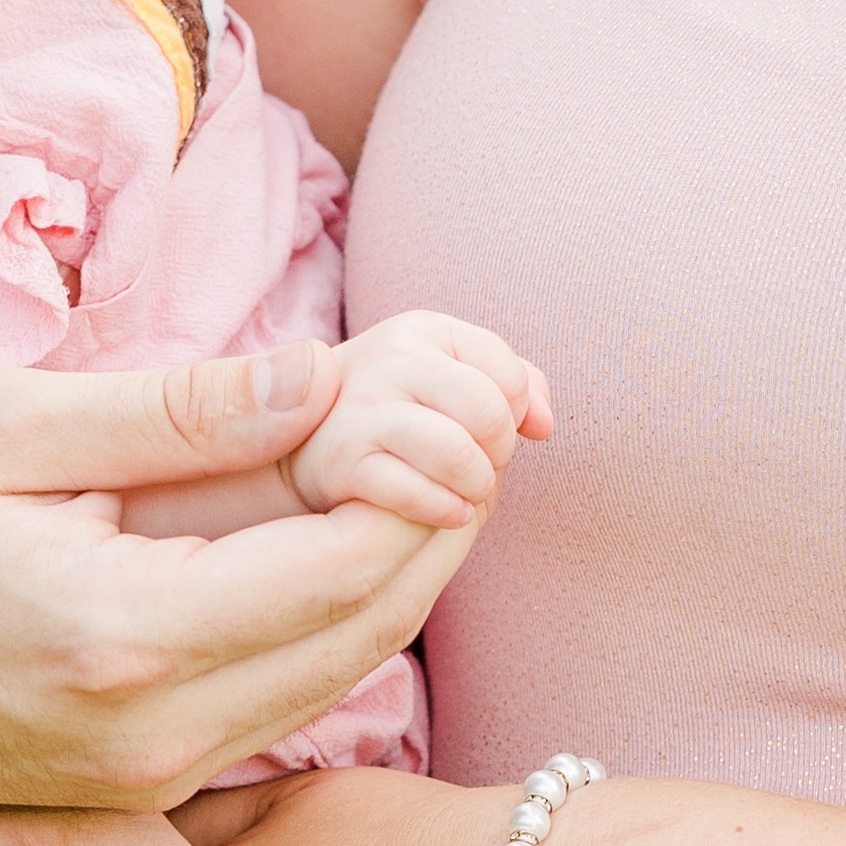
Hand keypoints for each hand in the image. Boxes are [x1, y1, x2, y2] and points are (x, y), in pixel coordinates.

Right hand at [0, 339, 477, 804]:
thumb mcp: (5, 426)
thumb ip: (175, 412)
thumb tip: (325, 379)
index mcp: (119, 634)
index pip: (341, 566)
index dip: (422, 482)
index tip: (449, 406)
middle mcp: (144, 732)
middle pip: (365, 636)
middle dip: (438, 529)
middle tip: (475, 432)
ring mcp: (136, 779)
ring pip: (334, 686)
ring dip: (399, 584)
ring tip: (425, 474)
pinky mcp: (123, 794)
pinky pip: (276, 715)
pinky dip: (334, 633)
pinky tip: (342, 551)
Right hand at [285, 309, 553, 526]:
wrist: (299, 451)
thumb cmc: (393, 417)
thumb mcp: (447, 381)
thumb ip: (510, 386)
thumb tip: (546, 424)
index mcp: (424, 331)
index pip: (510, 375)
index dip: (517, 414)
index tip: (498, 436)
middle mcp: (391, 357)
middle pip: (490, 412)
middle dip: (497, 452)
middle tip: (478, 469)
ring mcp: (362, 406)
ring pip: (460, 453)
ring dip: (475, 486)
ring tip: (465, 495)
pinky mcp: (342, 459)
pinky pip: (420, 492)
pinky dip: (446, 511)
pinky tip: (444, 514)